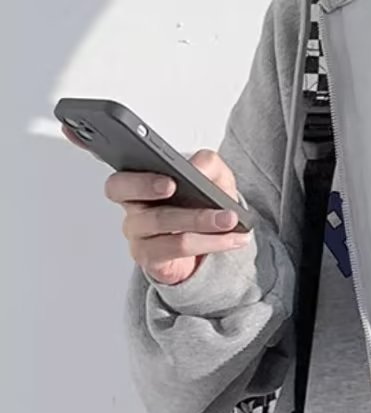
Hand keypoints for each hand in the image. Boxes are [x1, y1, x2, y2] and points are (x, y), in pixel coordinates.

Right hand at [62, 127, 249, 285]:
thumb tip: (196, 167)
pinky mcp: (151, 258)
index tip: (72, 129)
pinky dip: (209, 241)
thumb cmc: (207, 209)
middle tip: (172, 183)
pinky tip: (231, 238)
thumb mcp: (217, 181)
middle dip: (145, 183)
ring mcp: (137, 232)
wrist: (217, 250)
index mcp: (138, 177)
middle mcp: (130, 203)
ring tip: (228, 218)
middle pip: (121, 188)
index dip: (83, 142)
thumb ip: (209, 166)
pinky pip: (177, 247)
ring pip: (161, 221)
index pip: (105, 156)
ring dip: (199, 219)